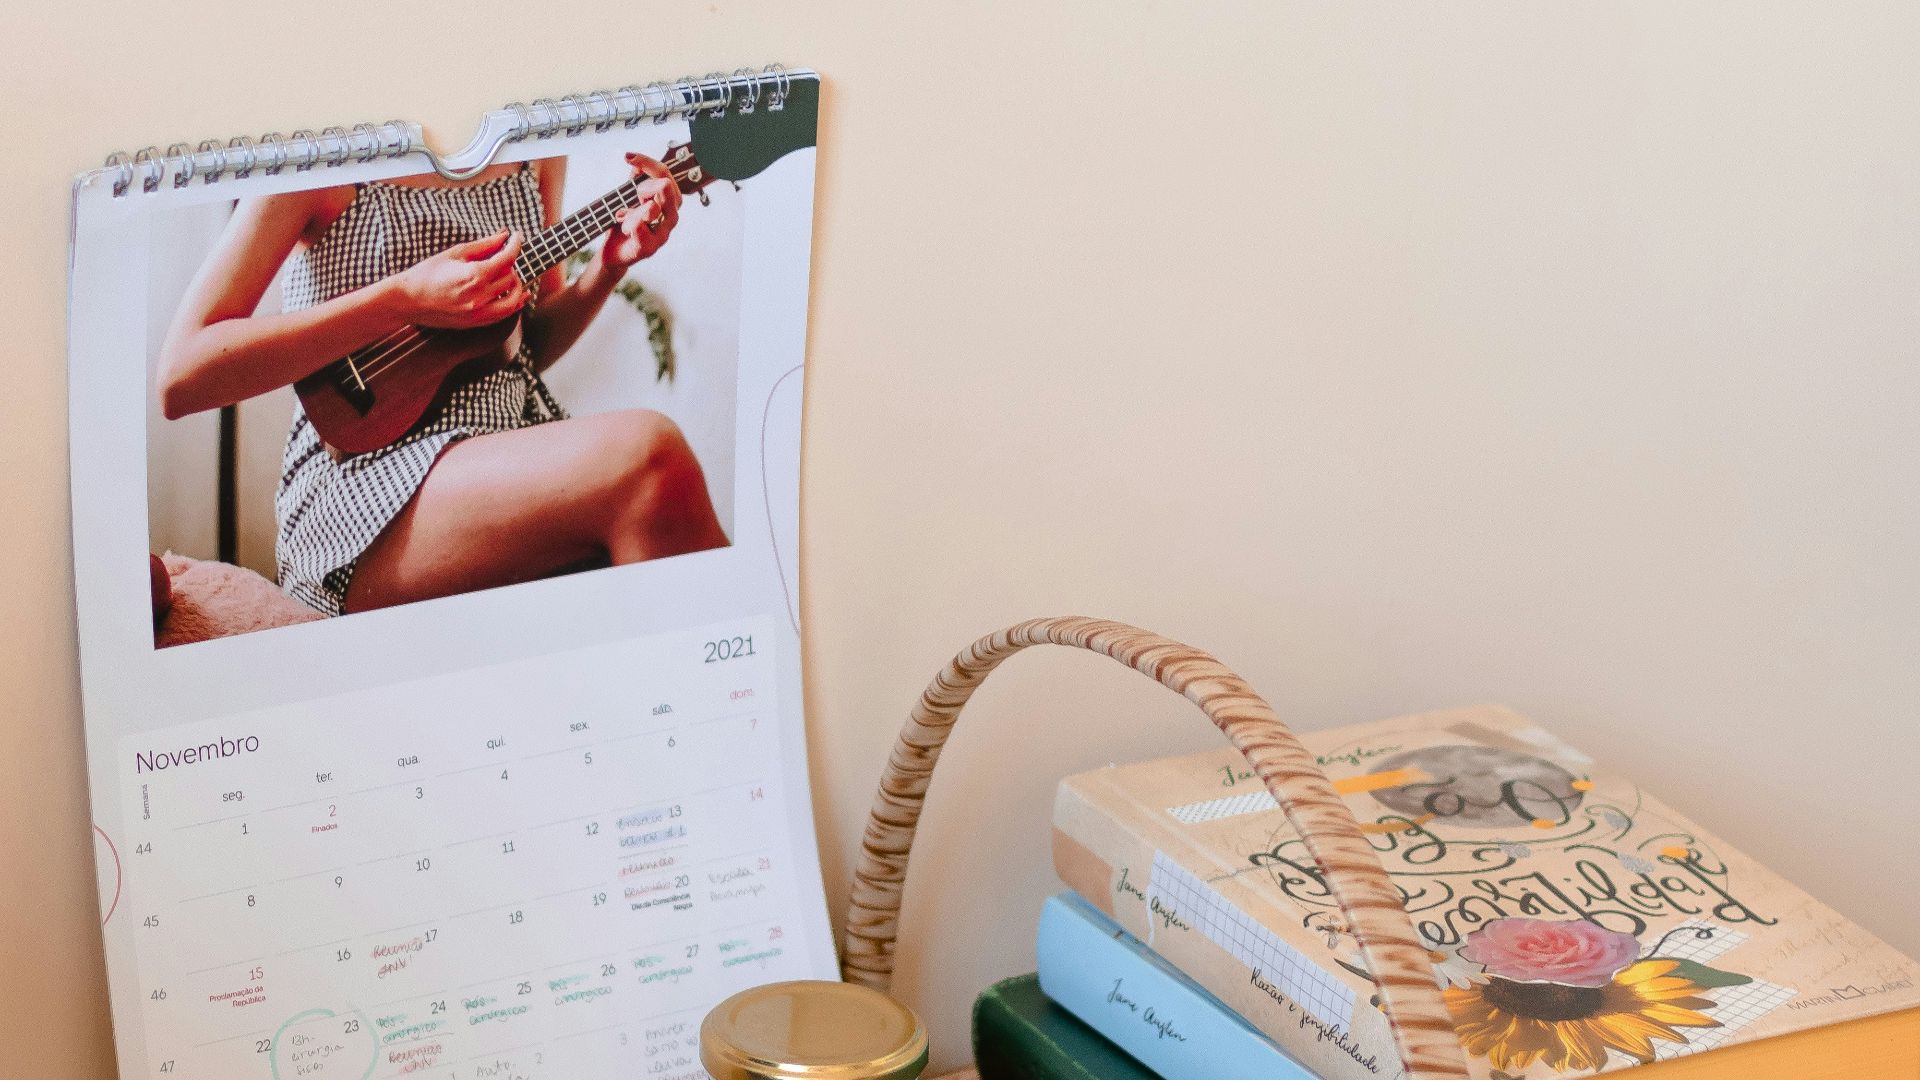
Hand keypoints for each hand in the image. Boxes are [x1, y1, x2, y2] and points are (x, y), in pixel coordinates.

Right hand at [389, 229, 528, 327]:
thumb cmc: (427, 273)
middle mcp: (479, 296)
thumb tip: (503, 236)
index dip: (515, 245)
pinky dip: (513, 304)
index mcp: (474, 275)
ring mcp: (479, 312)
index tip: (517, 237)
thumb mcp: (454, 253)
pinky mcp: (476, 323)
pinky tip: (516, 296)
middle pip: (511, 278)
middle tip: (502, 257)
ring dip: (517, 287)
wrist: (408, 300)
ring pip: (513, 300)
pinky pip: (504, 315)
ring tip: (511, 277)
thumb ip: (483, 245)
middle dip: (510, 265)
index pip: (506, 258)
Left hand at [602, 152, 681, 270]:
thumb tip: (634, 158)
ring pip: (653, 209)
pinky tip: (624, 225)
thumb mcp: (628, 195)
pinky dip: (631, 225)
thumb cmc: (624, 222)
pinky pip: (642, 232)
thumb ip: (635, 178)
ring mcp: (662, 234)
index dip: (647, 163)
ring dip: (634, 208)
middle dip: (644, 186)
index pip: (665, 174)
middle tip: (633, 194)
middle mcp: (670, 216)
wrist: (614, 252)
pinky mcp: (648, 248)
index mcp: (669, 201)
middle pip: (666, 188)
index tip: (628, 157)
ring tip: (622, 214)